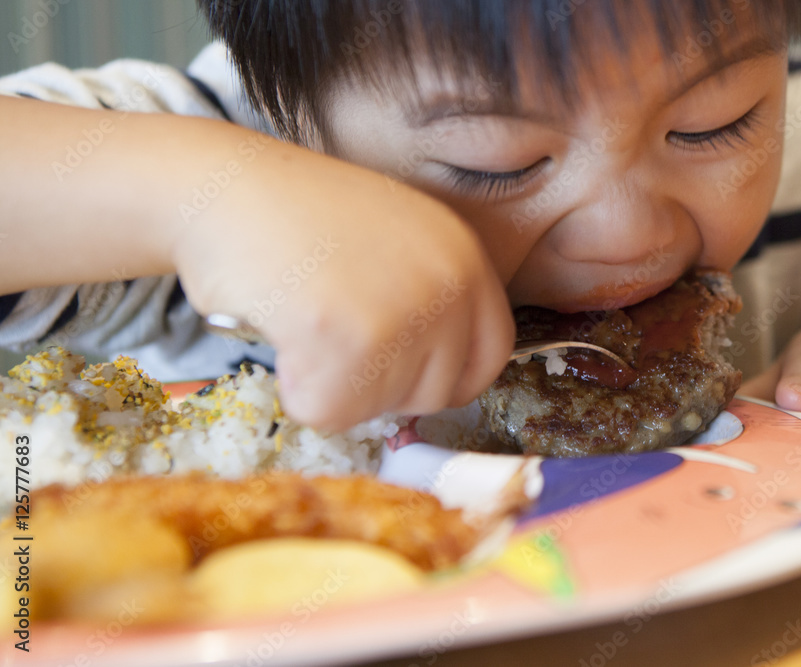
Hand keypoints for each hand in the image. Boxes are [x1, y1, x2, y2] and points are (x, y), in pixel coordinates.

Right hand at [172, 132, 513, 430]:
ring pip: (378, 408)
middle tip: (333, 332)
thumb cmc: (298, 218)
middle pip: (435, 394)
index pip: (489, 355)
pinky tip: (283, 332)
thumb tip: (433, 380)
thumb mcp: (395, 242)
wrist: (223, 185)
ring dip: (333, 382)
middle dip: (381, 384)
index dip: (446, 379)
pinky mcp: (344, 336)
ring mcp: (401, 310)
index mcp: (464, 256)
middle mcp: (447, 283)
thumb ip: (427, 301)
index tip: (405, 378)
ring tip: (305, 316)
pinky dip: (296, 388)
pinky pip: (328, 410)